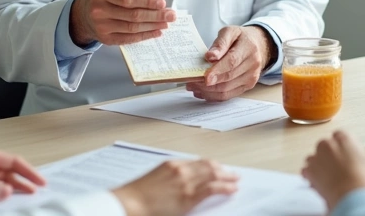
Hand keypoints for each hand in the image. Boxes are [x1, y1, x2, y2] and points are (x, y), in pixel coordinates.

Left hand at [0, 146, 45, 200]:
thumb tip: (6, 190)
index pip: (11, 160)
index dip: (27, 170)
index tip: (39, 180)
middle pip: (8, 171)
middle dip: (22, 180)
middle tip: (36, 191)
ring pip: (0, 181)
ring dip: (12, 188)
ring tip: (26, 196)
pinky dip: (0, 194)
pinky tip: (6, 200)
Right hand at [70, 0, 175, 46]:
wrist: (85, 13)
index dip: (146, 1)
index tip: (162, 2)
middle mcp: (99, 10)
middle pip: (132, 15)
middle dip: (155, 15)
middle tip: (170, 14)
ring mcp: (102, 26)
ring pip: (132, 28)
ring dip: (153, 26)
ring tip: (166, 22)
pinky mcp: (106, 39)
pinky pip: (129, 39)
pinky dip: (145, 36)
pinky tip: (156, 31)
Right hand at [112, 159, 238, 215]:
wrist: (129, 203)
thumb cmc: (136, 197)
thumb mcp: (154, 181)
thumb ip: (169, 180)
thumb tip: (179, 186)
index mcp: (171, 165)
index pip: (197, 162)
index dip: (210, 165)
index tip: (217, 168)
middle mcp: (181, 170)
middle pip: (208, 166)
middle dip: (222, 169)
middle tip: (231, 173)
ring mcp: (186, 182)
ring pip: (214, 175)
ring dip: (227, 177)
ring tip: (235, 180)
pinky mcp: (189, 196)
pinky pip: (213, 188)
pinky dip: (225, 187)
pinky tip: (232, 189)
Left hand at [185, 26, 272, 100]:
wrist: (258, 46)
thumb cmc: (241, 38)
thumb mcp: (230, 32)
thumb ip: (220, 43)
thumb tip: (210, 56)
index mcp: (248, 49)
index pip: (232, 62)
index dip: (218, 71)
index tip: (205, 77)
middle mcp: (252, 65)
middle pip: (228, 78)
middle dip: (208, 83)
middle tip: (191, 82)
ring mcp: (251, 78)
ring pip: (227, 90)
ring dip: (208, 91)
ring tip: (194, 87)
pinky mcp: (247, 86)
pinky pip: (229, 95)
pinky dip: (214, 96)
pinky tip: (203, 92)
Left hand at [302, 131, 364, 209]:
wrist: (354, 198)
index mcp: (344, 138)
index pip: (341, 134)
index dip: (346, 145)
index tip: (350, 153)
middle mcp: (327, 145)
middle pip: (326, 144)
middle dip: (332, 153)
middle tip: (343, 166)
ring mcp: (316, 158)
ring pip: (315, 157)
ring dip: (321, 163)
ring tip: (332, 175)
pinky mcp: (309, 173)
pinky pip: (307, 171)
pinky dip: (312, 175)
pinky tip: (322, 182)